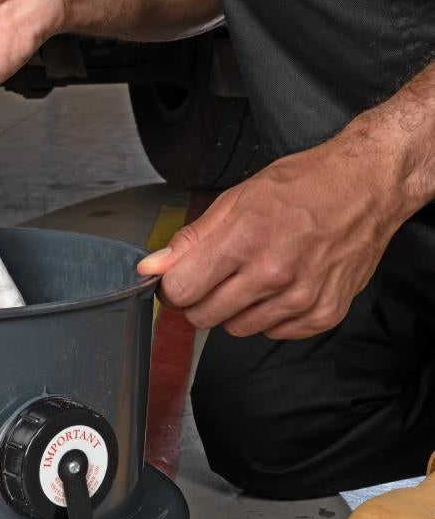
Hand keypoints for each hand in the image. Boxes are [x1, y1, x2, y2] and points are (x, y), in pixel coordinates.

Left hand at [137, 130, 412, 339]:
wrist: (368, 186)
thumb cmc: (304, 185)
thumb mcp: (237, 199)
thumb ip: (191, 240)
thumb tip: (151, 267)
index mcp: (245, 239)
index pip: (181, 292)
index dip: (173, 287)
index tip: (180, 279)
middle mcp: (273, 273)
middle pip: (204, 317)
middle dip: (201, 300)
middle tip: (218, 276)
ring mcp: (301, 298)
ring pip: (237, 329)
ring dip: (236, 308)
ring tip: (256, 274)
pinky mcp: (324, 313)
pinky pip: (274, 332)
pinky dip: (271, 315)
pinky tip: (282, 285)